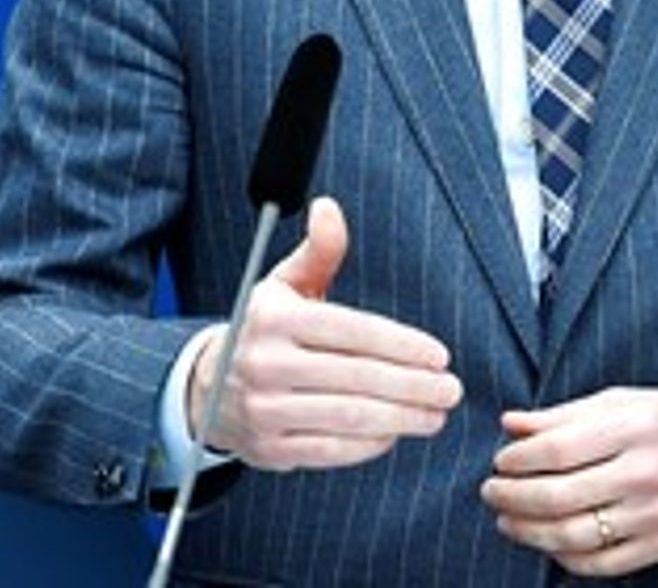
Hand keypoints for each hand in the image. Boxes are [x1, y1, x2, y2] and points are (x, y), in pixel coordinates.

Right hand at [190, 196, 463, 470]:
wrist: (207, 389)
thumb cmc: (264, 331)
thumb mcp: (284, 285)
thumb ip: (318, 251)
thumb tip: (328, 207)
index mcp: (274, 318)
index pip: (351, 330)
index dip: (401, 344)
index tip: (439, 356)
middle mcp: (264, 363)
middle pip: (357, 377)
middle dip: (413, 386)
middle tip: (450, 389)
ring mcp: (265, 410)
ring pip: (349, 416)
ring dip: (401, 418)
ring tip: (435, 415)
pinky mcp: (269, 449)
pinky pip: (331, 450)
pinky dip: (370, 445)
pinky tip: (396, 434)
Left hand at [479, 386, 657, 576]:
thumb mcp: (625, 400)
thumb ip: (565, 414)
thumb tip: (510, 424)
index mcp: (633, 428)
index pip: (557, 450)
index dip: (517, 460)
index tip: (500, 461)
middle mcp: (644, 473)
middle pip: (558, 497)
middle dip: (511, 497)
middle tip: (491, 492)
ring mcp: (654, 515)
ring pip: (573, 536)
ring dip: (529, 532)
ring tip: (508, 519)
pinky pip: (601, 565)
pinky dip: (566, 558)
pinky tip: (549, 543)